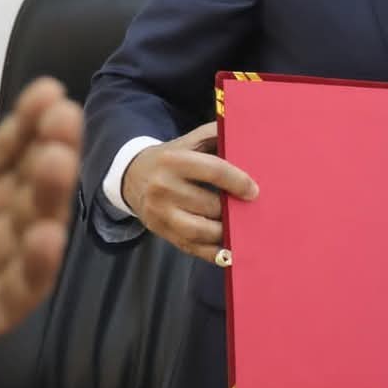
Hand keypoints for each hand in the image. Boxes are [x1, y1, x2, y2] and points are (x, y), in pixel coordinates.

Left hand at [0, 71, 84, 387]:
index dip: (26, 124)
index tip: (47, 93)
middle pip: (23, 192)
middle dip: (50, 152)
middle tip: (63, 119)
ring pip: (25, 239)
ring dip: (50, 199)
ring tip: (58, 160)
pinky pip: (5, 303)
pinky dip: (32, 272)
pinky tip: (45, 236)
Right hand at [122, 121, 257, 263]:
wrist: (133, 175)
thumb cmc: (172, 157)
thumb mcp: (190, 140)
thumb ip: (216, 135)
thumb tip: (247, 137)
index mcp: (174, 161)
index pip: (214, 171)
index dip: (238, 182)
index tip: (254, 191)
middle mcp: (163, 188)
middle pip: (210, 205)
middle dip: (233, 210)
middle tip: (252, 211)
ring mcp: (160, 213)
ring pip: (200, 231)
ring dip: (225, 233)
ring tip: (242, 228)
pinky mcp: (160, 231)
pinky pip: (191, 247)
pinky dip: (213, 253)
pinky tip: (229, 250)